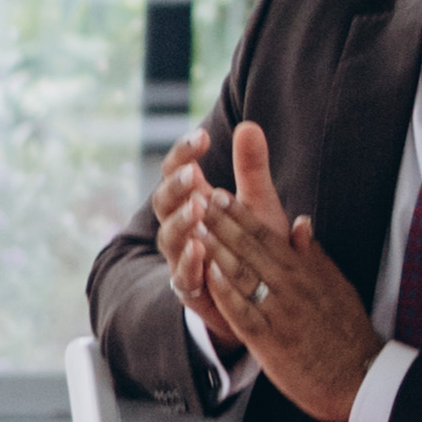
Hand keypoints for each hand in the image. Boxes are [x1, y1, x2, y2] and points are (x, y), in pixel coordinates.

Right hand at [150, 128, 242, 348]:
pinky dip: (188, 262)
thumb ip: (251, 167)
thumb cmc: (253, 244)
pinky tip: (200, 248)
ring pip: (168, 237)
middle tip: (193, 174)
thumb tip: (249, 125)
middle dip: (176, 186)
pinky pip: (182, 275)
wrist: (257, 297)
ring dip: (181, 222)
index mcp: (193, 201)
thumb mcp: (257, 202)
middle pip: (163, 201)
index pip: (176, 171)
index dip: (183, 154)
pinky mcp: (191, 288)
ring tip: (197, 207)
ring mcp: (182, 257)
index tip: (202, 137)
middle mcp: (181, 227)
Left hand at [210, 119, 382, 421]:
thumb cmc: (346, 330)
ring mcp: (279, 313)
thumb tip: (301, 222)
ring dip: (217, 250)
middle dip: (221, 224)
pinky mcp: (270, 341)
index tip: (220, 194)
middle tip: (197, 200)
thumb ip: (313, 255)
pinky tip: (208, 274)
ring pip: (243, 275)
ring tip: (195, 228)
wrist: (360, 376)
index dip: (241, 214)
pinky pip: (243, 312)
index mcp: (306, 271)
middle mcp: (291, 287)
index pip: (267, 236)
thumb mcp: (336, 285)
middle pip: (250, 249)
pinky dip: (226, 292)